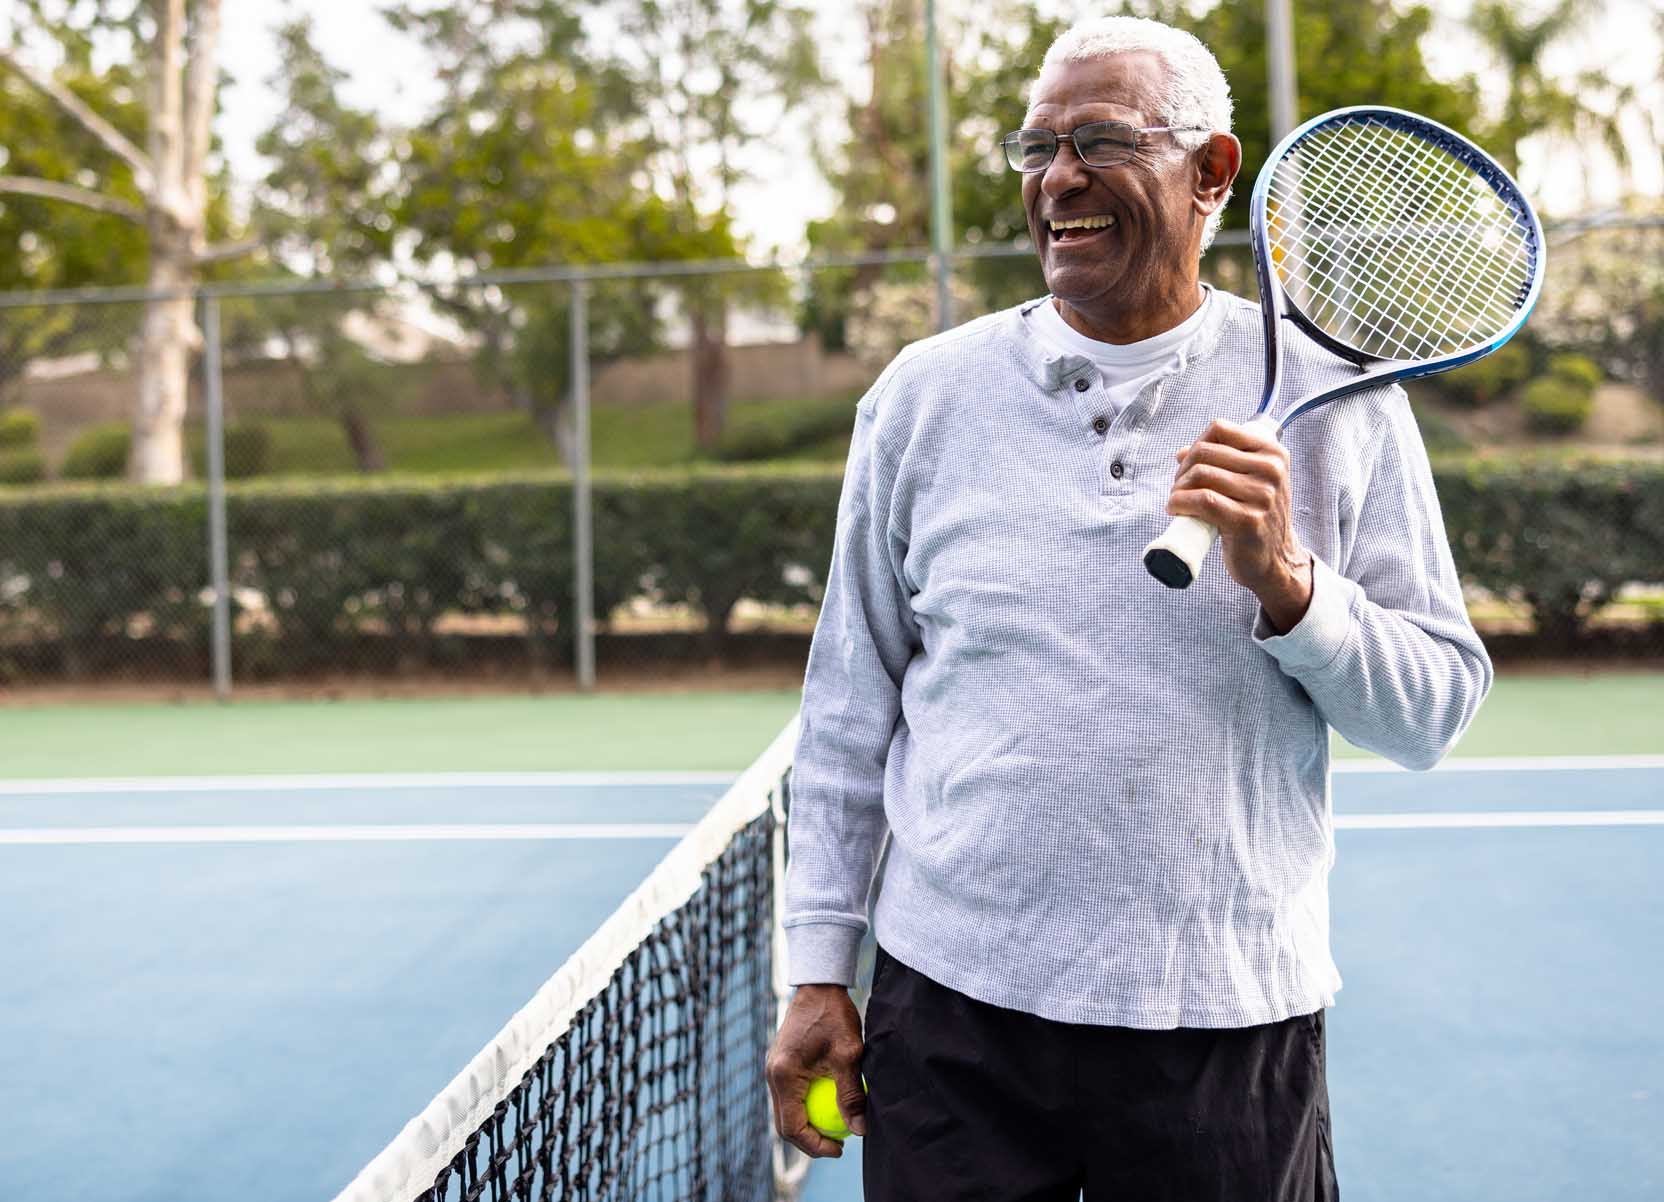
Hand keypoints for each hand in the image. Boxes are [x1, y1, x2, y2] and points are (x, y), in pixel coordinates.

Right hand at [765, 983, 865, 1157]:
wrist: (819, 985)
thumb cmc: (834, 1016)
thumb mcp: (848, 1055)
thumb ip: (851, 1093)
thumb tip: (859, 1129)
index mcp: (783, 1075)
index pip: (793, 1126)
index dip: (815, 1145)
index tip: (840, 1149)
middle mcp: (772, 1075)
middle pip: (785, 1124)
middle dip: (810, 1140)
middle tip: (839, 1144)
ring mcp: (773, 1069)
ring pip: (786, 1112)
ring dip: (807, 1125)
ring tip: (836, 1128)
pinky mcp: (781, 1064)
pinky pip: (789, 1096)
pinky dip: (806, 1107)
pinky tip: (829, 1105)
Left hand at [1166, 418, 1312, 631]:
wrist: (1276, 560)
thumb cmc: (1257, 518)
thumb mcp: (1252, 482)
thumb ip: (1223, 463)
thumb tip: (1182, 452)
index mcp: (1273, 453)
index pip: (1220, 429)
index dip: (1195, 444)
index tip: (1189, 464)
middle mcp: (1271, 470)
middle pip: (1205, 452)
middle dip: (1183, 469)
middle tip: (1179, 488)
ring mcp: (1262, 496)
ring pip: (1201, 475)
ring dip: (1178, 488)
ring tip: (1177, 501)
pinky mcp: (1247, 520)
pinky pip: (1202, 500)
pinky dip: (1180, 502)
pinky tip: (1175, 509)